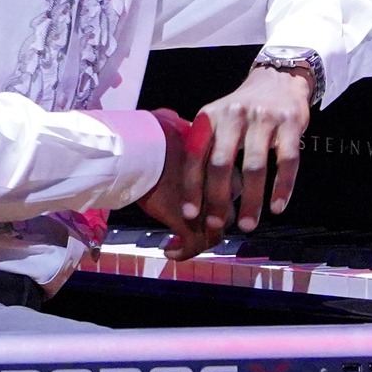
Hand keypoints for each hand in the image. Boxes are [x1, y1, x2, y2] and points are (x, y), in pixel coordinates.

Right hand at [137, 108, 213, 260]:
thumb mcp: (172, 123)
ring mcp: (204, 203)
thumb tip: (170, 119)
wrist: (139, 149)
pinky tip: (169, 251)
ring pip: (214, 232)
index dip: (221, 198)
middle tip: (194, 227)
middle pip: (227, 210)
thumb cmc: (151, 133)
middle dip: (213, 222)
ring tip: (178, 245)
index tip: (207, 205)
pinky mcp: (188, 221)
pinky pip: (193, 245)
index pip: (232, 185)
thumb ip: (179, 127)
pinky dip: (184, 252)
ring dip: (198, 241)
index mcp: (218, 162)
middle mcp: (217, 184)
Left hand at [182, 65, 309, 236]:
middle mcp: (234, 115)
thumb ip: (208, 147)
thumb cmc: (244, 109)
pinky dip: (282, 187)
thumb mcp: (219, 119)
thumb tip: (195, 195)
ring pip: (254, 166)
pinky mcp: (290, 122)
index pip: (196, 155)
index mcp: (211, 116)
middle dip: (217, 199)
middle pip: (222, 163)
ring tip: (247, 225)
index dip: (192, 186)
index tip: (191, 214)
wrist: (279, 78)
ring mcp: (264, 118)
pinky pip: (286, 160)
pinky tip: (277, 207)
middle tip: (217, 226)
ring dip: (251, 200)